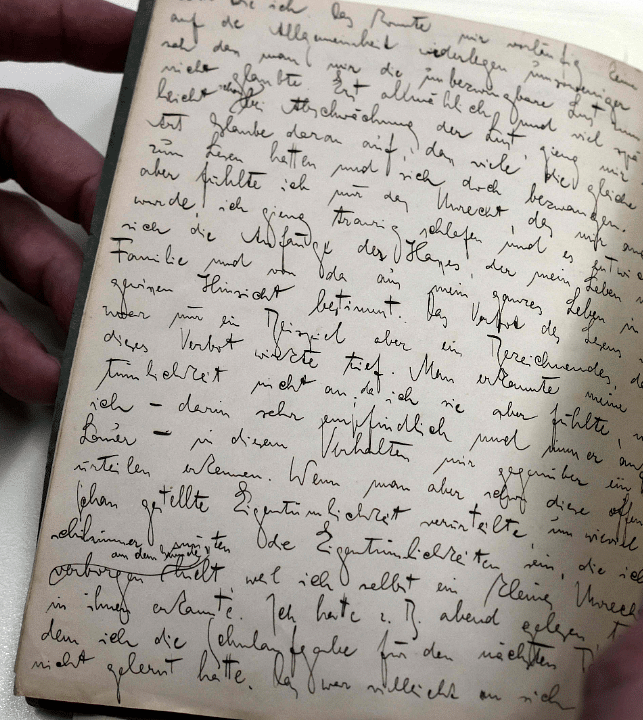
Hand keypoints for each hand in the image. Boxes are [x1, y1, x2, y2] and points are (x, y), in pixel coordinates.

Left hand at [0, 0, 134, 402]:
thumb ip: (18, 30)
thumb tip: (122, 22)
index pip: (23, 27)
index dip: (91, 31)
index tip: (158, 51)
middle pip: (44, 161)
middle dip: (104, 206)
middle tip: (155, 237)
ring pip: (16, 247)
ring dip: (65, 293)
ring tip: (107, 330)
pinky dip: (9, 345)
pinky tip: (45, 373)